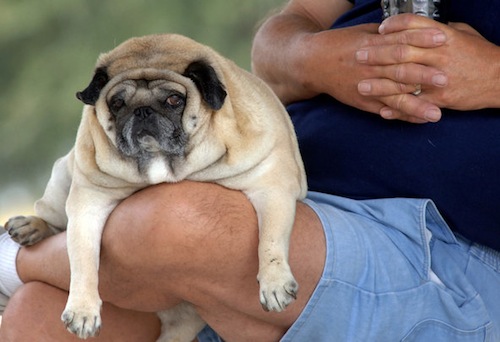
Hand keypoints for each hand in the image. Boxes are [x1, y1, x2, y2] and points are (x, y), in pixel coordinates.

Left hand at [357, 14, 499, 122]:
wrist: (499, 79)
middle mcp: (438, 54)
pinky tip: (381, 110)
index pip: (412, 25)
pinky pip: (414, 104)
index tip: (378, 31)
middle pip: (401, 51)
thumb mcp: (462, 34)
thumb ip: (437, 32)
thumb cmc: (479, 55)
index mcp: (443, 36)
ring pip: (403, 79)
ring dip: (379, 84)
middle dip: (377, 54)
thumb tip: (417, 29)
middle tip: (358, 56)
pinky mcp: (440, 99)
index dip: (393, 26)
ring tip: (361, 85)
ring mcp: (438, 78)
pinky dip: (396, 109)